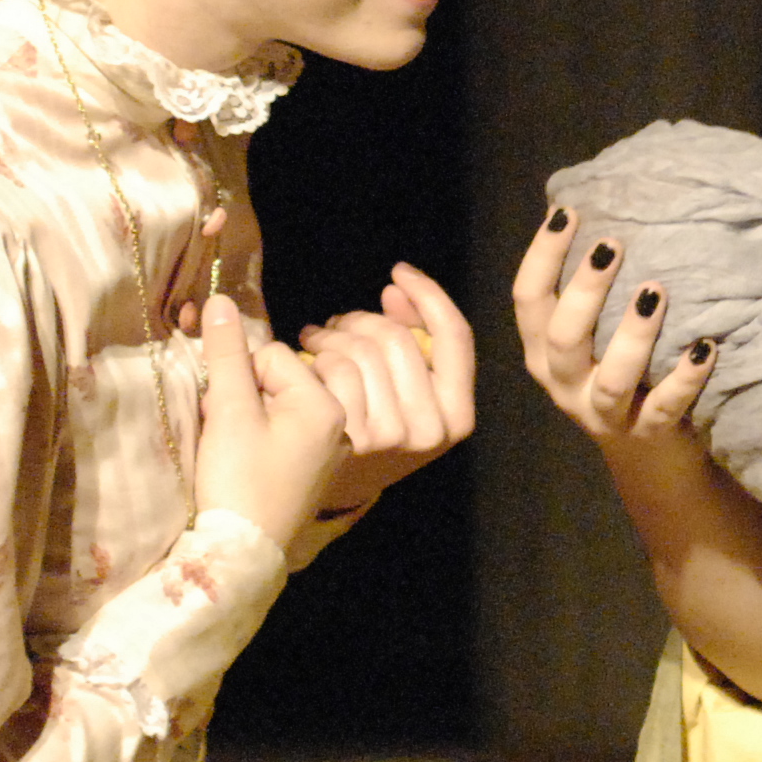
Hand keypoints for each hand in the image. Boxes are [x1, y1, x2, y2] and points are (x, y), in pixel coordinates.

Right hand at [191, 290, 349, 545]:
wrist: (240, 551)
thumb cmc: (237, 480)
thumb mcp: (228, 411)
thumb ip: (227, 354)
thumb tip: (221, 300)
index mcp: (328, 405)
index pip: (275, 355)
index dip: (240, 376)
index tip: (227, 412)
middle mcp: (341, 423)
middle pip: (288, 372)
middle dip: (253, 389)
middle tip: (235, 427)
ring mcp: (332, 446)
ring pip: (290, 398)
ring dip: (259, 408)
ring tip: (241, 441)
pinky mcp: (318, 467)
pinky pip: (294, 426)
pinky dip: (268, 429)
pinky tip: (252, 455)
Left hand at [297, 261, 477, 522]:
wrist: (329, 488)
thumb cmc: (372, 427)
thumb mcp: (413, 393)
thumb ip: (414, 340)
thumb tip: (395, 289)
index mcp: (457, 416)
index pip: (454, 337)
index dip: (429, 295)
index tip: (398, 273)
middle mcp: (430, 430)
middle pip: (399, 337)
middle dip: (363, 318)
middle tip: (338, 323)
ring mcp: (389, 436)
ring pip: (364, 349)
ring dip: (334, 331)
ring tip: (318, 339)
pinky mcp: (348, 435)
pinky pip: (334, 366)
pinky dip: (316, 352)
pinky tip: (304, 358)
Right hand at [509, 209, 718, 498]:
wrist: (647, 455)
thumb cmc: (621, 372)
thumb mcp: (590, 336)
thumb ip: (587, 291)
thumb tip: (599, 208)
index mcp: (543, 350)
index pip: (528, 299)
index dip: (542, 256)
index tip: (568, 213)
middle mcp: (564, 382)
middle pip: (563, 336)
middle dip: (585, 289)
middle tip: (613, 245)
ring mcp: (604, 413)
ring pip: (612, 376)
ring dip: (633, 333)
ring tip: (655, 291)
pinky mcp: (646, 434)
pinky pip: (664, 407)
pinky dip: (686, 378)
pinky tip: (706, 347)